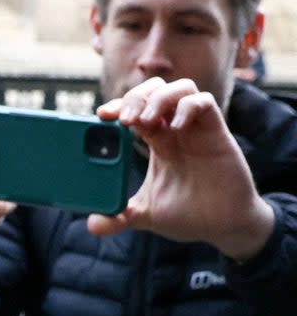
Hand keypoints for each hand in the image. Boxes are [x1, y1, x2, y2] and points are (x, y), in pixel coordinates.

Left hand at [89, 77, 273, 261]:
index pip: (136, 109)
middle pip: (155, 90)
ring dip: (159, 98)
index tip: (102, 115)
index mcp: (157, 142)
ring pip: (181, 89)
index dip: (119, 106)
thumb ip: (119, 217)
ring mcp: (196, 130)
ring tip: (144, 120)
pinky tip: (176, 127)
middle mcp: (176, 130)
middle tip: (123, 119)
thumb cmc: (187, 215)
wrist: (222, 226)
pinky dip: (188, 107)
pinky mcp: (217, 134)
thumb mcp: (145, 215)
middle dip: (136, 97)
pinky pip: (205, 103)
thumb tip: (93, 226)